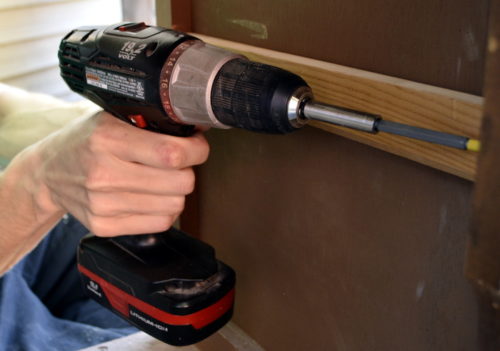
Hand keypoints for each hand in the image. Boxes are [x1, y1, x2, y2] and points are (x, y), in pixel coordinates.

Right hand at [30, 111, 208, 236]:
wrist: (48, 174)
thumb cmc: (86, 142)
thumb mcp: (112, 119)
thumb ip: (150, 123)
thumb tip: (198, 128)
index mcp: (108, 139)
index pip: (171, 153)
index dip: (196, 150)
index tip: (197, 146)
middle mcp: (105, 174)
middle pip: (180, 183)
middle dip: (188, 171)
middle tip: (177, 164)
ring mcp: (104, 205)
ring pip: (175, 205)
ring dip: (176, 192)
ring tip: (162, 180)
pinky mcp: (105, 226)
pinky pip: (160, 223)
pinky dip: (165, 210)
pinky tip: (152, 197)